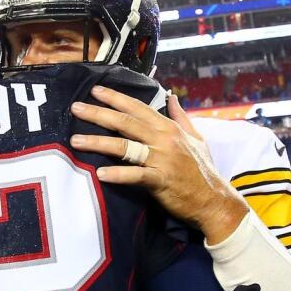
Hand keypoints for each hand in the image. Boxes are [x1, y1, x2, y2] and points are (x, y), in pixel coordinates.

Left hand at [69, 85, 247, 244]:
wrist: (214, 201)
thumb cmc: (203, 170)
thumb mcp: (197, 138)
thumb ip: (181, 116)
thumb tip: (171, 97)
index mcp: (169, 127)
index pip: (138, 107)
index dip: (116, 98)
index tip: (95, 90)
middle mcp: (164, 139)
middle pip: (125, 122)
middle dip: (98, 113)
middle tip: (75, 108)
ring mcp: (162, 159)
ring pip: (125, 146)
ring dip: (98, 142)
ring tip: (76, 140)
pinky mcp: (161, 180)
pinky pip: (135, 175)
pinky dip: (118, 174)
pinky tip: (100, 173)